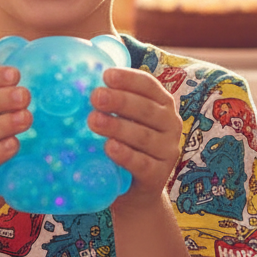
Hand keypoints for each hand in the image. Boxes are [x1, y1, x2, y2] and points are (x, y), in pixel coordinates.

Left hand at [88, 68, 182, 207]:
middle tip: (94, 97)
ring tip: (93, 121)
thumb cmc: (124, 144)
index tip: (105, 75)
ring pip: (143, 136)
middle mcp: (170, 124)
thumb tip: (85, 64)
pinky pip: (142, 164)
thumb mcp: (122, 118)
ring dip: (117, 127)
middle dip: (120, 101)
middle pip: (146, 109)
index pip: (149, 85)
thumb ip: (111, 95)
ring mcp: (167, 151)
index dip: (128, 79)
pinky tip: (109, 147)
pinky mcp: (159, 176)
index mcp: (162, 104)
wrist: (135, 192)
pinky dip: (125, 155)